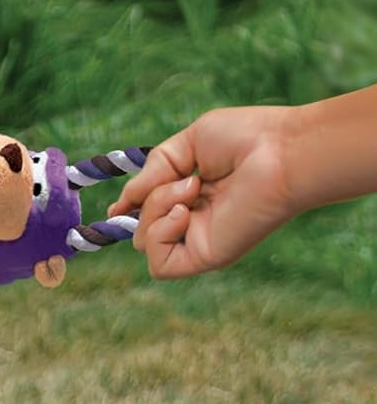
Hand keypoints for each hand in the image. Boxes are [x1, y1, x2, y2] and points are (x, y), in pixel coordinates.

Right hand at [108, 106, 299, 277]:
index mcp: (194, 197)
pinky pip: (160, 264)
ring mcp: (200, 241)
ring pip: (145, 243)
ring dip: (156, 210)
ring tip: (192, 188)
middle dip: (149, 200)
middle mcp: (196, 223)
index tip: (120, 205)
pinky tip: (185, 213)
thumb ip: (152, 173)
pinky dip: (160, 235)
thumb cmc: (247, 138)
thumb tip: (121, 205)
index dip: (131, 211)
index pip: (149, 216)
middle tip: (189, 180)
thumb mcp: (185, 144)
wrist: (283, 151)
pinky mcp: (206, 257)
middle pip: (142, 227)